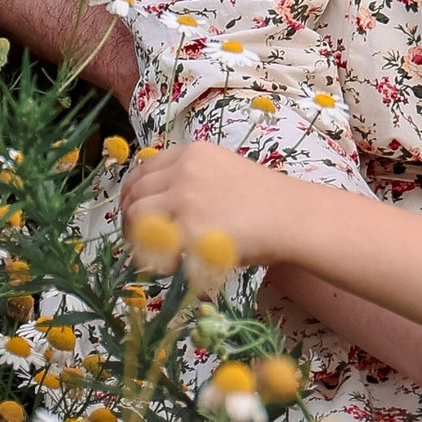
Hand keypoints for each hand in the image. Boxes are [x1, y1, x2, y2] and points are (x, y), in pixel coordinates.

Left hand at [123, 137, 275, 263]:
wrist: (292, 216)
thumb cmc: (265, 199)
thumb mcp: (223, 170)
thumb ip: (190, 179)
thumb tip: (156, 202)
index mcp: (192, 154)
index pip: (143, 170)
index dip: (131, 193)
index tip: (132, 211)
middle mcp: (184, 172)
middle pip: (135, 195)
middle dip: (129, 219)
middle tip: (137, 240)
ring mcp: (185, 200)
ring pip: (138, 220)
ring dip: (139, 240)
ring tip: (154, 255)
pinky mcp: (190, 231)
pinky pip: (157, 248)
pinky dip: (159, 261)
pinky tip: (174, 267)